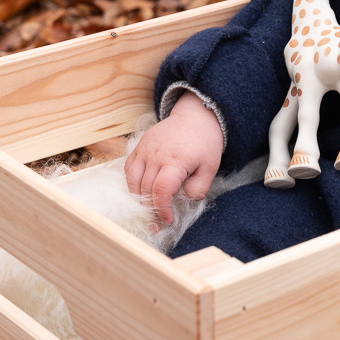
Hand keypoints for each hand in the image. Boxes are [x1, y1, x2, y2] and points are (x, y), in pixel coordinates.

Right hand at [124, 92, 223, 227]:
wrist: (195, 117)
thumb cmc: (205, 143)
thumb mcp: (210, 168)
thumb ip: (198, 189)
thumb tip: (182, 200)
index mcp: (176, 161)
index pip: (161, 190)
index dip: (162, 209)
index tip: (168, 219)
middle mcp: (156, 154)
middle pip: (145, 189)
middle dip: (151, 210)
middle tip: (157, 223)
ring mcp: (145, 149)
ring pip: (132, 180)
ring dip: (138, 198)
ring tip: (148, 209)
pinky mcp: (139, 145)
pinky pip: (129, 168)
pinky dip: (132, 182)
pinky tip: (142, 190)